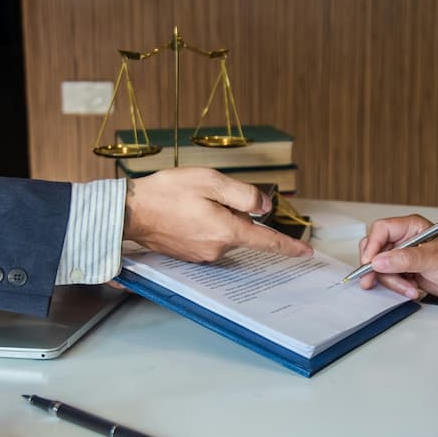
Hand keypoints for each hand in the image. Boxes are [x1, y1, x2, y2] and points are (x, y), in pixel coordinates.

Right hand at [122, 167, 312, 261]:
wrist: (130, 211)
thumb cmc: (167, 192)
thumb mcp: (211, 181)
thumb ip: (243, 194)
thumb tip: (264, 206)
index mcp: (227, 231)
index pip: (266, 242)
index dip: (288, 247)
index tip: (306, 253)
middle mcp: (218, 249)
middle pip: (242, 230)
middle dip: (234, 212)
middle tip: (206, 196)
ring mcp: (203, 255)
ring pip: (224, 233)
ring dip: (216, 218)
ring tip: (189, 204)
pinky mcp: (190, 255)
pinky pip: (208, 239)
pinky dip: (203, 225)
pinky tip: (184, 214)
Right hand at [357, 215, 437, 300]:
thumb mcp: (434, 259)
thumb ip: (404, 260)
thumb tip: (378, 261)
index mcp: (411, 227)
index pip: (381, 230)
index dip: (372, 246)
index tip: (370, 263)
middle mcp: (405, 240)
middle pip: (375, 250)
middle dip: (375, 267)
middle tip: (372, 281)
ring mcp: (405, 257)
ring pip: (381, 268)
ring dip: (391, 281)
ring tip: (408, 288)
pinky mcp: (407, 272)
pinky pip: (391, 279)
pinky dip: (397, 287)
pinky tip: (412, 290)